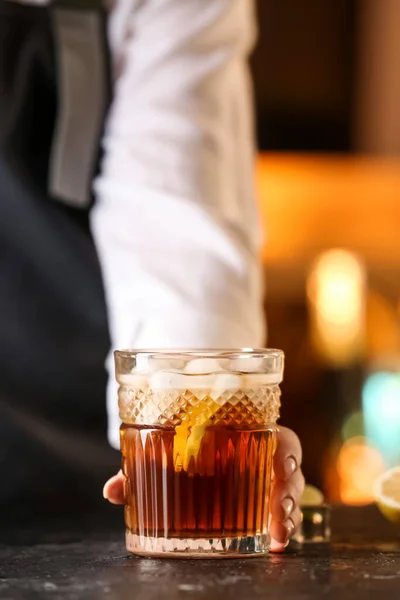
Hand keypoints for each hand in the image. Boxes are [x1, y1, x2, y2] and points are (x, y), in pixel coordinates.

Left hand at [103, 426, 303, 551]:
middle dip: (288, 492)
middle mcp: (263, 456)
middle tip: (279, 512)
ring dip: (289, 514)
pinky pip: (282, 513)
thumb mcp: (163, 453)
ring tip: (279, 535)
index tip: (282, 464)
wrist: (189, 447)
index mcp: (246, 433)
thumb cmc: (182, 444)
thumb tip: (111, 490)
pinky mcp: (265, 502)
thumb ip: (140, 468)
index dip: (285, 451)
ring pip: (291, 494)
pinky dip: (280, 528)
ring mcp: (267, 480)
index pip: (277, 436)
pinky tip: (274, 542)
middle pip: (289, 470)